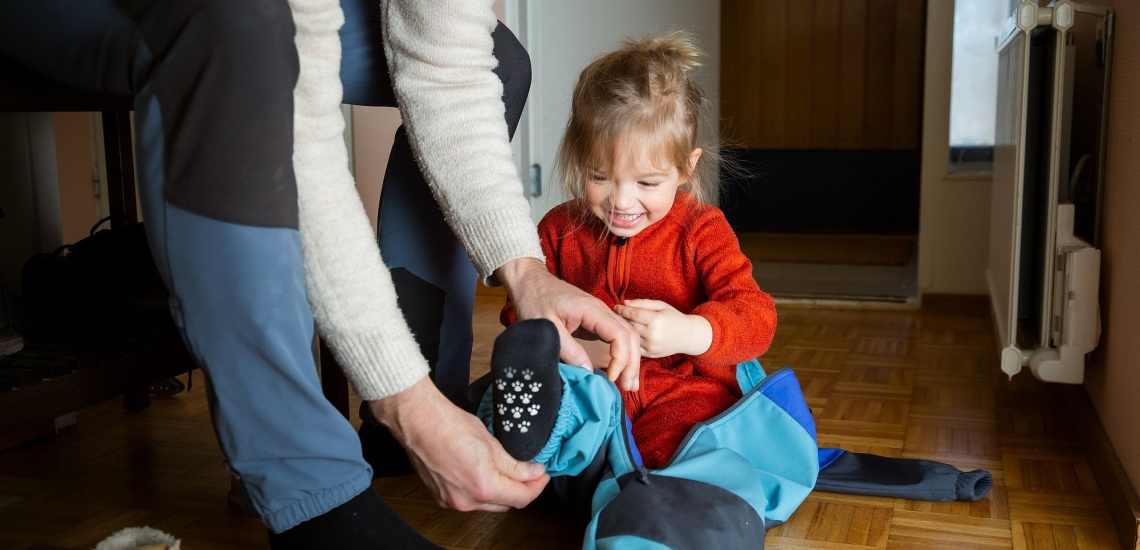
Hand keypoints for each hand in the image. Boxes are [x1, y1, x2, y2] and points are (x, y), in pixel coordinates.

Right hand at [370, 377, 548, 511]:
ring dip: (500, 492)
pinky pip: (469, 500)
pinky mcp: (441, 497)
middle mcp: (467, 501)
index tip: (542, 475)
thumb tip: (533, 473)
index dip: (537, 487)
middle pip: (505, 504)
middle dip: (520, 490)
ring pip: (487, 504)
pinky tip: (483, 474)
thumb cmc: (450, 426)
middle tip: (529, 473)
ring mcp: (452, 502)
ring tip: (506, 471)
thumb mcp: (492, 443)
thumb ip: (515, 465)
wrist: (418, 421)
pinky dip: (481, 491)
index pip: (522, 498)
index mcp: (484, 487)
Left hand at [495, 258, 640, 390]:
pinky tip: (620, 368)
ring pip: (627, 334)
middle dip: (632, 363)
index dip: (620, 359)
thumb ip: (569, 350)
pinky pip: (617, 334)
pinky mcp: (596, 319)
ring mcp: (600, 313)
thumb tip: (588, 372)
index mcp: (591, 310)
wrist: (530, 282)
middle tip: (629, 387)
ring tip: (629, 382)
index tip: (610, 378)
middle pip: (630, 335)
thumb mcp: (547, 329)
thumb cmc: (535, 301)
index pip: (620, 334)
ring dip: (631, 359)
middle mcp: (601, 310)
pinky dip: (623, 351)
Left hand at [614, 299, 712, 357]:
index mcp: (656, 320)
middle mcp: (653, 335)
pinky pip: (634, 346)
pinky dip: (630, 340)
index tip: (616, 306)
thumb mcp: (661, 305)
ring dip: (625, 330)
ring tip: (621, 323)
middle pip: (629, 325)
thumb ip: (642, 303)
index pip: (632, 314)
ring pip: (630, 336)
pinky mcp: (650, 354)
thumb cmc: (674, 317)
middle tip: (616, 314)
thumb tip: (624, 302)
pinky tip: (629, 334)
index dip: (622, 309)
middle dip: (621, 319)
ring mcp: (651, 346)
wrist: (687, 337)